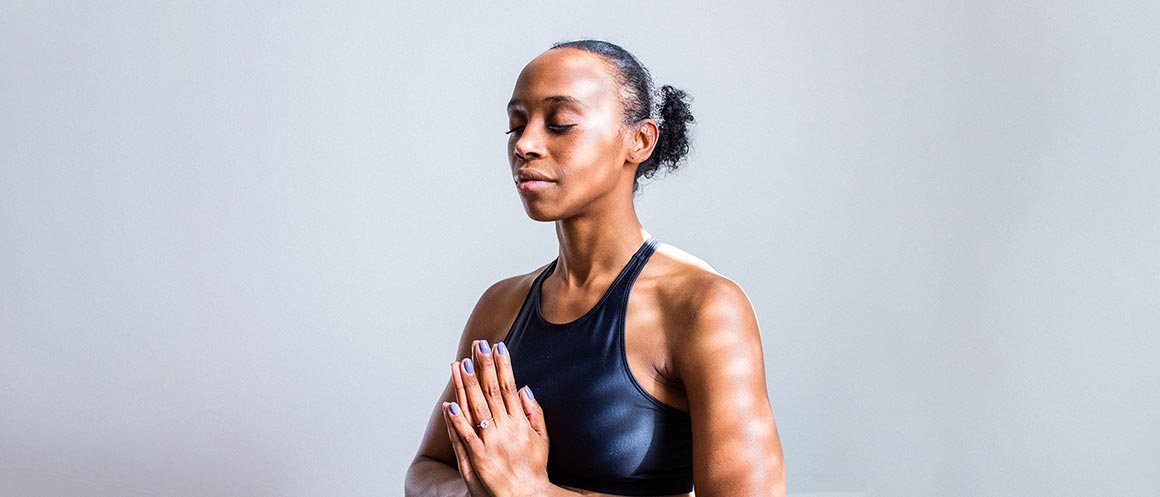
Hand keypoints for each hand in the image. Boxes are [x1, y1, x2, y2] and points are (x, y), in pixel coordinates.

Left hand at [442, 340, 550, 496]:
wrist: (528, 496)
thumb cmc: (534, 469)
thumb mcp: (543, 439)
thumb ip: (535, 413)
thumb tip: (525, 389)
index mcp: (521, 422)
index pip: (509, 387)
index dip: (503, 365)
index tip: (497, 346)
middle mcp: (506, 429)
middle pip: (491, 392)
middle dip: (484, 366)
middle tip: (478, 345)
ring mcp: (492, 443)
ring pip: (477, 409)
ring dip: (468, 385)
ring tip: (461, 364)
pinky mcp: (479, 458)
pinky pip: (466, 436)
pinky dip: (457, 421)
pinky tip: (449, 404)